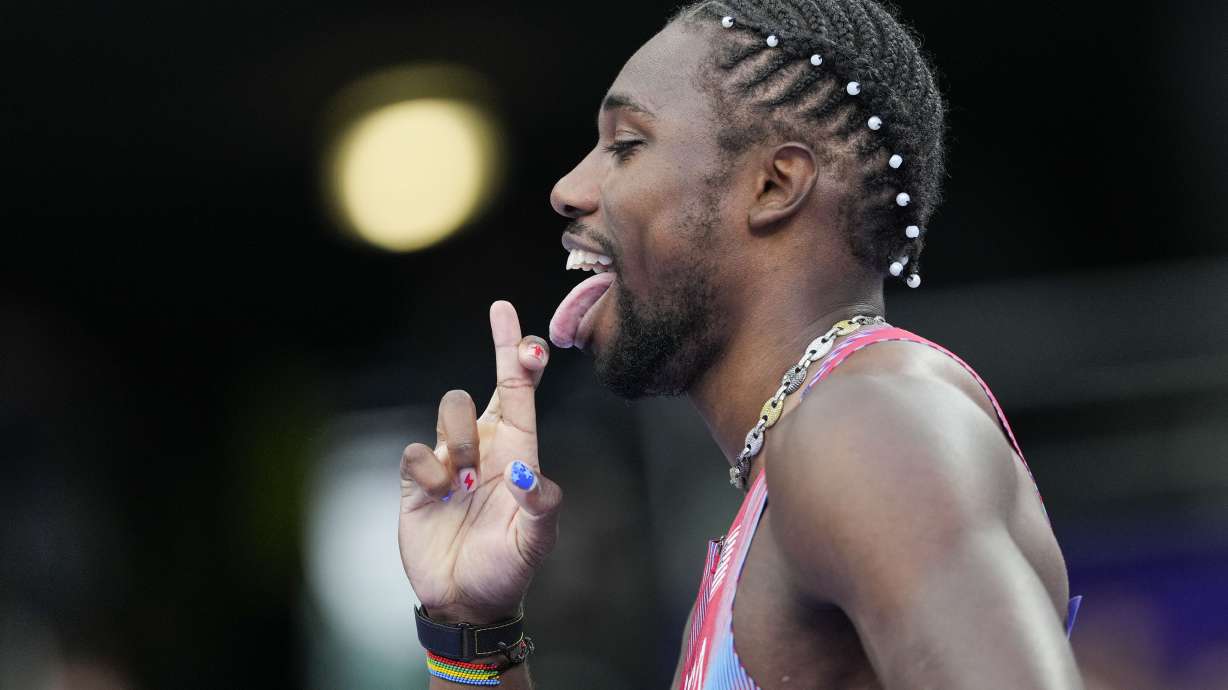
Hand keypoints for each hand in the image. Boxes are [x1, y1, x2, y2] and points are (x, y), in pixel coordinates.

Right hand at [398, 300, 562, 623]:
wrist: (464, 599)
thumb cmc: (508, 567)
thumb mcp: (537, 541)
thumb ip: (541, 505)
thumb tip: (525, 472)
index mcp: (518, 449)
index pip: (520, 389)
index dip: (517, 350)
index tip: (510, 315)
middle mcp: (484, 446)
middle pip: (482, 387)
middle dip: (495, 360)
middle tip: (506, 343)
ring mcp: (449, 460)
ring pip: (450, 410)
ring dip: (460, 441)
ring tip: (464, 485)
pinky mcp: (417, 479)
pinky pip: (416, 451)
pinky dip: (427, 471)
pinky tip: (438, 498)